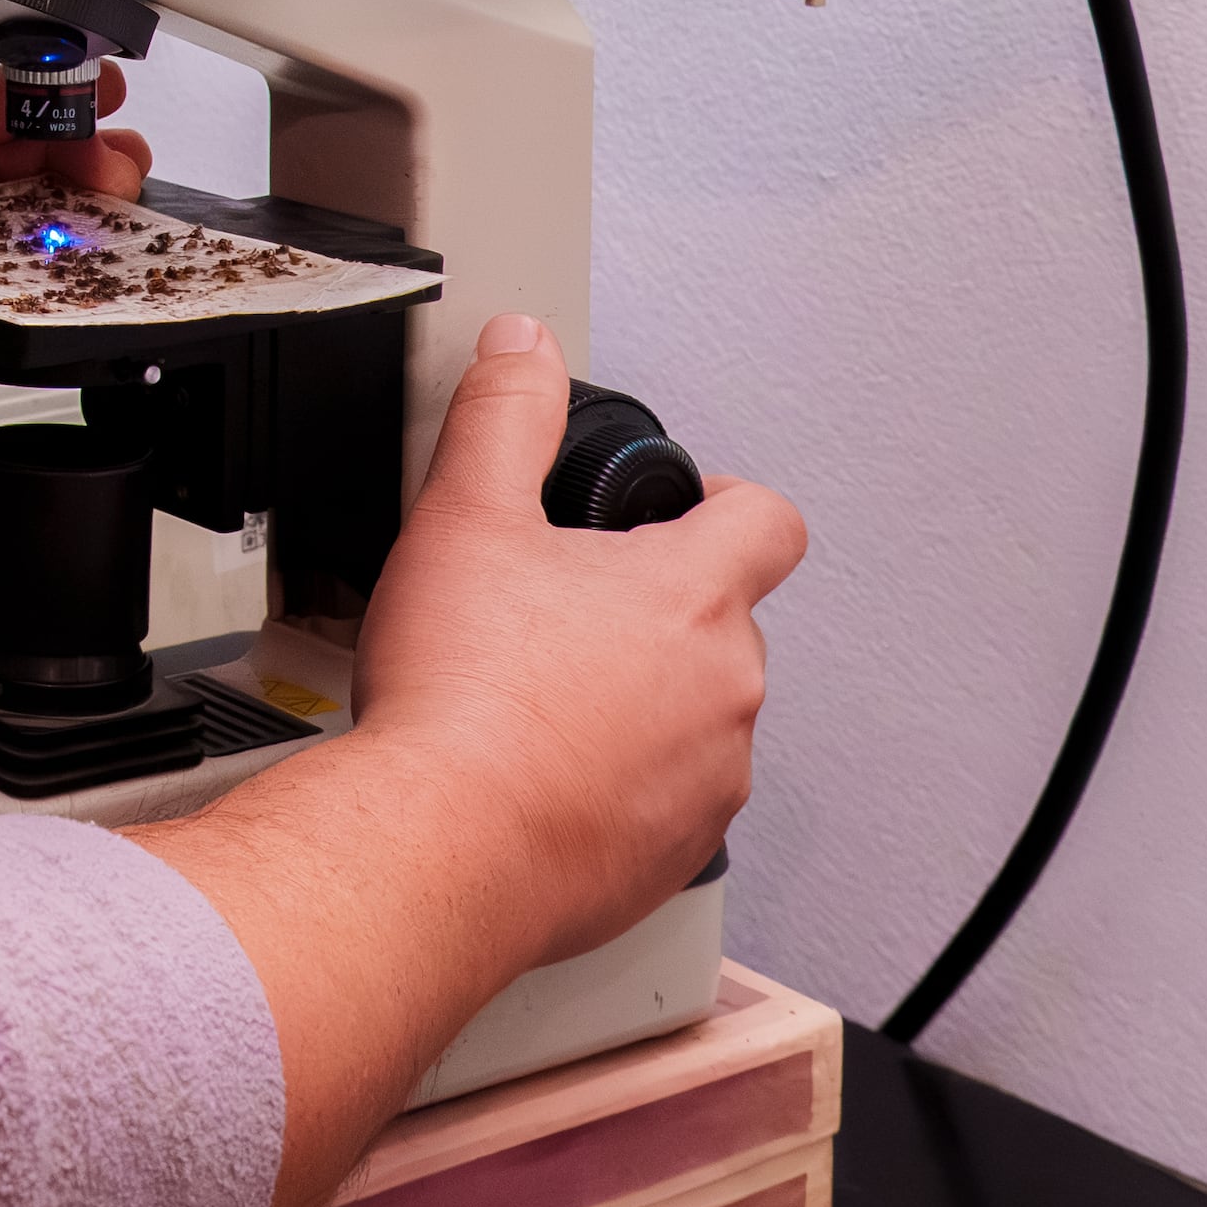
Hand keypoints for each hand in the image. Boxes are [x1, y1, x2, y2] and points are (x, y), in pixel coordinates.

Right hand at [122, 310, 805, 1206]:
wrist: (437, 848)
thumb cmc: (460, 698)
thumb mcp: (463, 517)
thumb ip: (504, 416)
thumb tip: (525, 348)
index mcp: (694, 595)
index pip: (769, 521)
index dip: (728, 501)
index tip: (682, 509)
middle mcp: (726, 690)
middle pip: (725, 623)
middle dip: (656, 612)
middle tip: (562, 612)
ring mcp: (708, 782)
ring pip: (697, 719)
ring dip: (641, 704)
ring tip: (539, 701)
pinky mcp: (672, 859)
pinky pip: (667, 805)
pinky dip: (618, 788)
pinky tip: (537, 777)